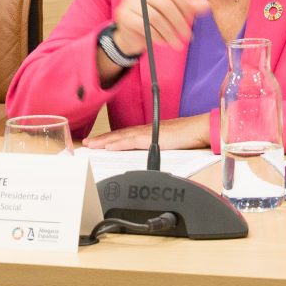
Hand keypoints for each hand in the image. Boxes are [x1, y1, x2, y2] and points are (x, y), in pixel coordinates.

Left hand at [83, 114, 213, 152]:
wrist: (199, 129)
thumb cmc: (189, 136)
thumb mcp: (168, 145)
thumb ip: (157, 148)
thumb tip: (151, 156)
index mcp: (147, 132)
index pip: (124, 136)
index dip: (110, 139)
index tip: (98, 142)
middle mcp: (144, 130)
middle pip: (118, 135)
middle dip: (101, 139)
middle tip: (86, 143)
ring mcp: (147, 133)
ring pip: (121, 137)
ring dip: (104, 140)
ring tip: (91, 144)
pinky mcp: (151, 137)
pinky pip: (130, 141)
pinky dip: (117, 144)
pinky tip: (108, 147)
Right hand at [107, 0, 208, 57]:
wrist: (132, 36)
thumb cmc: (154, 22)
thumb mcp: (173, 13)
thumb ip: (188, 7)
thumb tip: (207, 4)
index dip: (184, 6)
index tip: (192, 20)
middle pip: (164, 4)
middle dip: (179, 22)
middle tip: (187, 36)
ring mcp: (129, 2)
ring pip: (155, 17)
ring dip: (169, 33)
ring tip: (177, 44)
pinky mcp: (124, 16)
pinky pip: (143, 26)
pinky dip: (156, 36)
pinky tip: (163, 42)